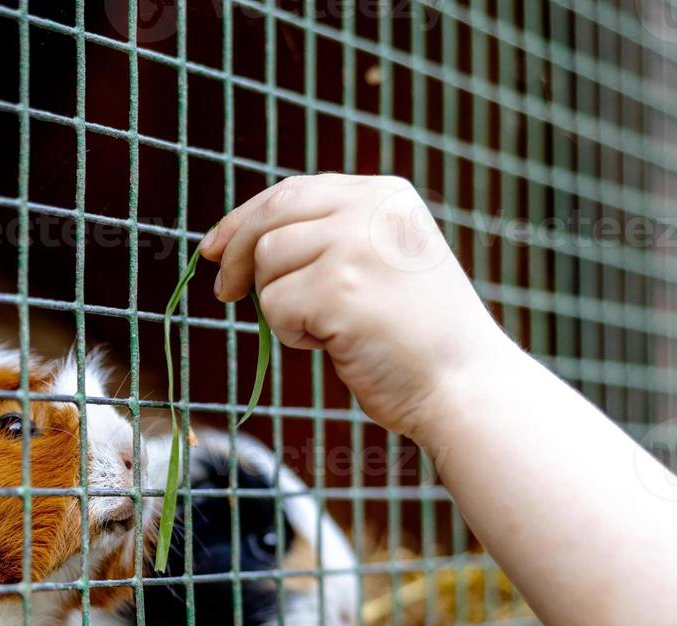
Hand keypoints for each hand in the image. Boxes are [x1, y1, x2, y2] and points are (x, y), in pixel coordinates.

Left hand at [200, 174, 512, 444]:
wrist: (462, 383)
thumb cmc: (415, 333)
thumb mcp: (382, 258)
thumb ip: (331, 234)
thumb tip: (243, 236)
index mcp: (384, 194)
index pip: (291, 192)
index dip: (243, 221)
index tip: (214, 249)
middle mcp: (371, 208)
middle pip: (269, 218)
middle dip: (236, 255)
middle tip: (225, 293)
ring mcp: (356, 245)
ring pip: (267, 263)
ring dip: (278, 303)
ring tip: (324, 327)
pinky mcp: (339, 289)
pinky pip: (275, 306)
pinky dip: (291, 334)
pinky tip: (334, 343)